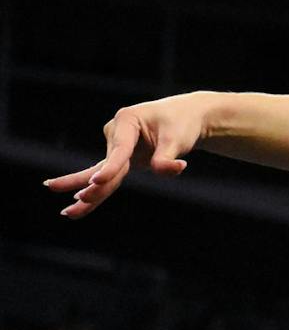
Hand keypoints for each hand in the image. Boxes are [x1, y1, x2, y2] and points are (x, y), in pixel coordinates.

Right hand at [45, 92, 209, 217]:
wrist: (185, 117)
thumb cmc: (181, 124)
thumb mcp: (177, 139)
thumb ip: (167, 158)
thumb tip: (161, 171)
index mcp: (126, 120)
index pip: (120, 149)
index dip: (110, 168)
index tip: (97, 181)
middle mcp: (116, 132)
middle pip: (104, 164)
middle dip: (88, 184)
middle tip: (63, 194)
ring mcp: (116, 146)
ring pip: (103, 174)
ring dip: (88, 194)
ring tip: (68, 213)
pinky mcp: (122, 159)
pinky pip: (110, 177)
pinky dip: (98, 191)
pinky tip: (78, 202)